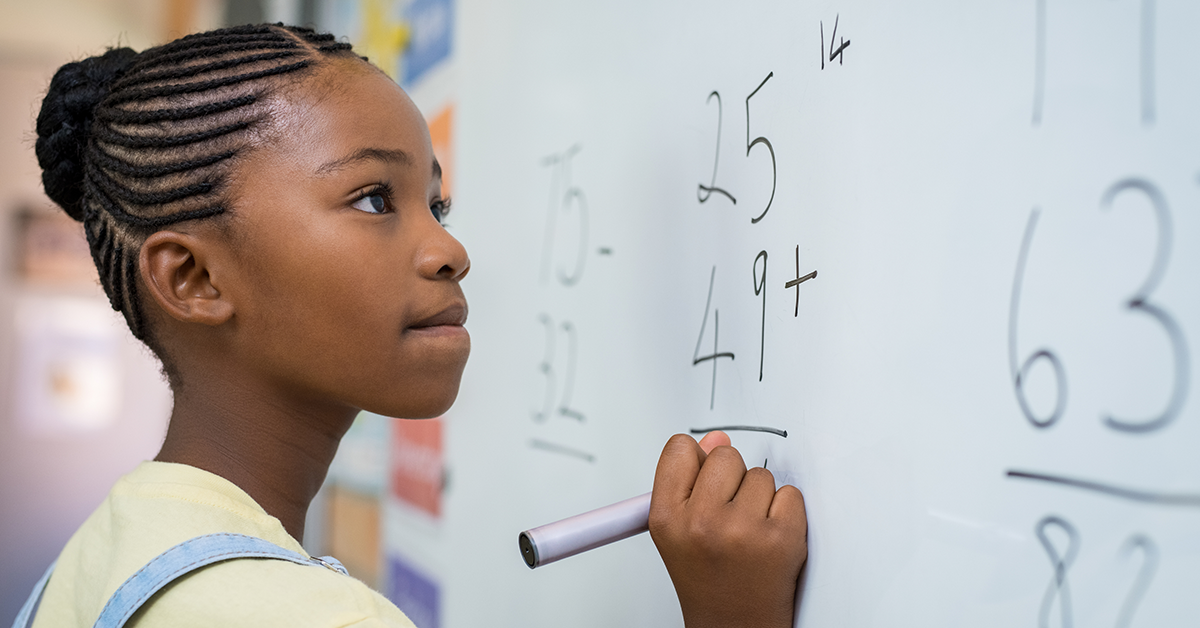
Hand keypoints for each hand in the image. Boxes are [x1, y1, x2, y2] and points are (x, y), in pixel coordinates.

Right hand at [649, 432, 807, 627]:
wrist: (734, 626)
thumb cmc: (708, 577)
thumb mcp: (679, 530)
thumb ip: (691, 480)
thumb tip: (716, 439)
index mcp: (667, 518)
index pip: (680, 449)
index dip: (697, 459)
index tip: (703, 476)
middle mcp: (701, 523)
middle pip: (725, 455)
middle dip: (732, 478)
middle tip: (729, 513)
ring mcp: (743, 530)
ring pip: (761, 475)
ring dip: (760, 498)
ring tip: (749, 531)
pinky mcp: (782, 539)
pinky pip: (790, 494)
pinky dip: (786, 512)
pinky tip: (770, 537)